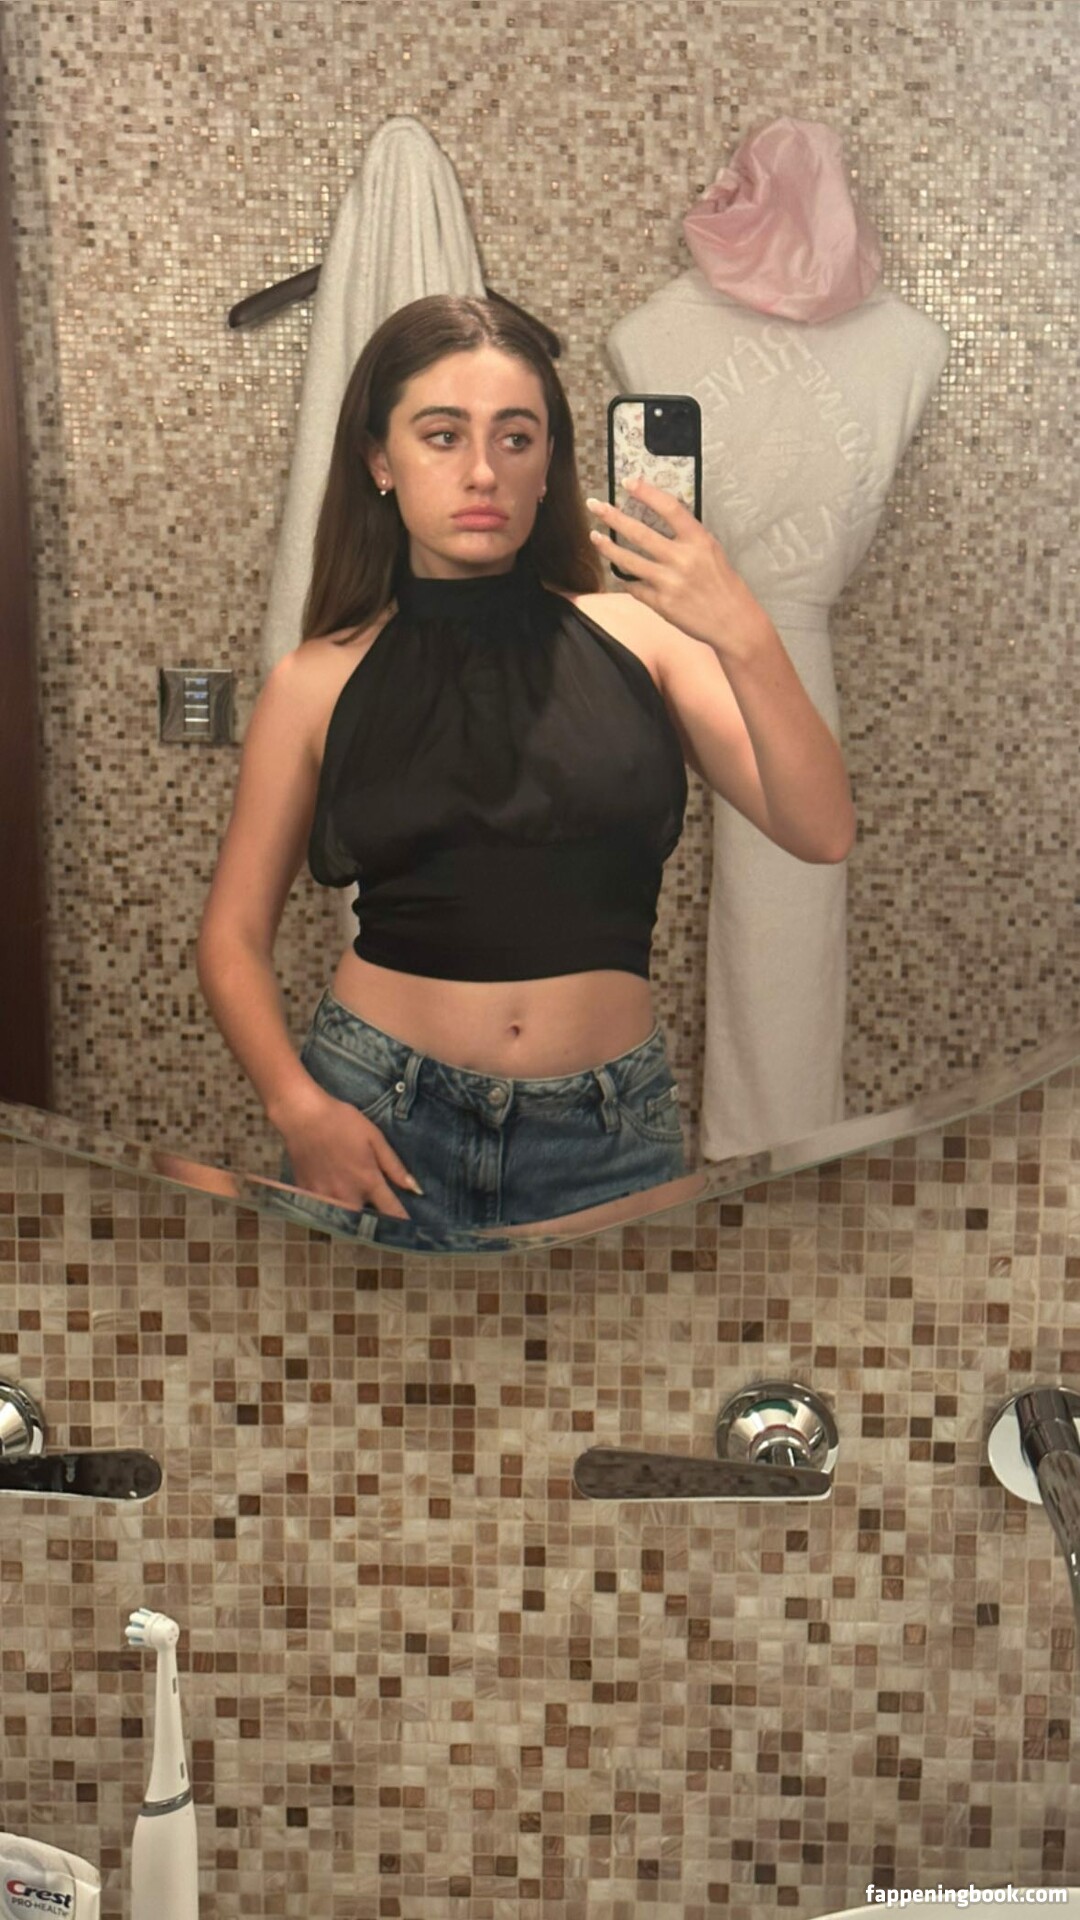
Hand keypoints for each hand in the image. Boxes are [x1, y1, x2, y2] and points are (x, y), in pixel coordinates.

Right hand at [274, 1081, 418, 1218]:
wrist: (303, 1116)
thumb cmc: (342, 1122)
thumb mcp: (374, 1138)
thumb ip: (394, 1166)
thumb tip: (415, 1189)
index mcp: (368, 1181)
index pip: (391, 1212)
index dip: (403, 1223)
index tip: (410, 1229)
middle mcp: (348, 1195)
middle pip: (366, 1222)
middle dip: (374, 1222)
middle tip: (379, 1216)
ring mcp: (325, 1198)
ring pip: (344, 1220)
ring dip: (353, 1220)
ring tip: (355, 1212)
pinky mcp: (306, 1196)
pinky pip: (324, 1212)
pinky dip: (331, 1210)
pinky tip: (333, 1198)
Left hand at [586, 477, 774, 666]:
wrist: (734, 622)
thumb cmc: (723, 585)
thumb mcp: (711, 551)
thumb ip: (687, 538)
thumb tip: (658, 523)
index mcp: (699, 541)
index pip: (669, 508)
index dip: (646, 493)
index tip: (628, 482)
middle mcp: (682, 559)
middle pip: (639, 532)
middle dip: (612, 516)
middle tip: (594, 505)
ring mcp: (670, 582)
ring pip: (629, 561)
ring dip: (608, 547)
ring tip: (595, 537)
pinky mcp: (662, 604)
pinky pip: (635, 588)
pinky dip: (627, 581)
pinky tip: (621, 575)